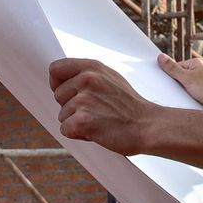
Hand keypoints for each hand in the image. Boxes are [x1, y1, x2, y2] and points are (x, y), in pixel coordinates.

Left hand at [48, 58, 166, 155]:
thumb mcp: (110, 78)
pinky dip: (78, 134)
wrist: (148, 125)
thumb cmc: (130, 106)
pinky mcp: (82, 120)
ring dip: (76, 122)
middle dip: (70, 106)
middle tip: (94, 111)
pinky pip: (65, 129)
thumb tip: (64, 77)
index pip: (55, 68)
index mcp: (92, 67)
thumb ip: (87, 74)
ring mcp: (84, 99)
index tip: (68, 93)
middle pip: (57, 95)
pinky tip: (96, 131)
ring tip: (99, 120)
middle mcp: (86, 79)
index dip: (57, 83)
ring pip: (62, 114)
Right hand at [157, 51, 202, 110]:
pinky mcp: (202, 94)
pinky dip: (188, 100)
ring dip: (182, 95)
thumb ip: (172, 68)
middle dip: (175, 85)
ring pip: (184, 89)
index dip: (169, 75)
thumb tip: (161, 57)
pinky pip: (189, 96)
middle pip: (179, 78)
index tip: (164, 81)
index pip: (175, 67)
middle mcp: (198, 73)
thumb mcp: (186, 77)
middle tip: (175, 91)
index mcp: (194, 64)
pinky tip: (187, 103)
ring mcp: (200, 84)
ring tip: (184, 98)